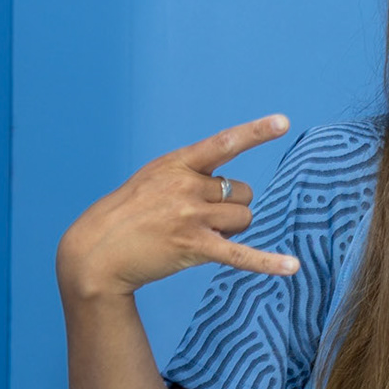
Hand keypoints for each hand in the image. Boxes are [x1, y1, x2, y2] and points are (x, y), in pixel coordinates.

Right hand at [56, 115, 301, 300]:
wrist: (96, 251)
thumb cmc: (127, 214)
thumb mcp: (153, 179)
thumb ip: (190, 176)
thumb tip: (229, 188)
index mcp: (177, 164)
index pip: (224, 143)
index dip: (256, 132)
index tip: (283, 122)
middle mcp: (187, 186)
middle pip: (243, 193)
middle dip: (232, 207)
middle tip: (201, 219)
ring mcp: (191, 217)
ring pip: (244, 219)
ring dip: (232, 231)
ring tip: (198, 236)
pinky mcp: (194, 247)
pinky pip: (241, 254)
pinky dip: (268, 262)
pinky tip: (292, 267)